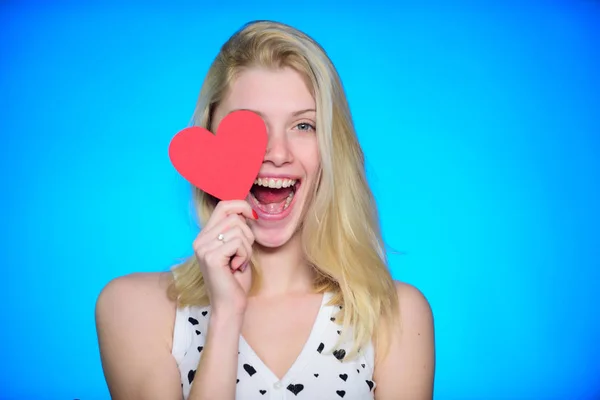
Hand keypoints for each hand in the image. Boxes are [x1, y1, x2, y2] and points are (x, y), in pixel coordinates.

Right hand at [193, 200, 255, 316]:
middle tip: (243, 254)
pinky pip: (238, 243)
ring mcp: (203, 248)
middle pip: (234, 217)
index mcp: (205, 236)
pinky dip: (245, 256)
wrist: (230, 305)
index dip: (241, 206)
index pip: (223, 206)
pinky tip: (237, 268)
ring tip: (239, 263)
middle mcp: (200, 240)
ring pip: (238, 230)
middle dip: (247, 235)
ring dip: (247, 248)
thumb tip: (247, 210)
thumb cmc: (236, 279)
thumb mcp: (237, 248)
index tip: (253, 217)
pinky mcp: (211, 257)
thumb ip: (237, 229)